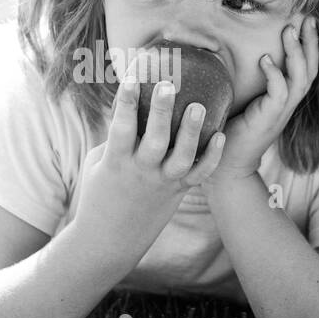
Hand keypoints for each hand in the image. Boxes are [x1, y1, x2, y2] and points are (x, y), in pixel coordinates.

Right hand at [73, 69, 226, 249]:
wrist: (109, 241)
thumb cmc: (100, 195)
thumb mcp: (98, 164)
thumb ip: (116, 139)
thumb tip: (131, 105)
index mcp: (115, 163)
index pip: (119, 128)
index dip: (124, 102)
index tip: (131, 76)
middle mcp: (140, 172)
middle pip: (153, 140)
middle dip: (160, 111)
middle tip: (167, 84)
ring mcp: (161, 183)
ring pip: (181, 158)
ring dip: (190, 132)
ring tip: (198, 106)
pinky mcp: (177, 192)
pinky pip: (198, 175)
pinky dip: (211, 157)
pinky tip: (221, 135)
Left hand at [204, 18, 318, 189]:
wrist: (225, 164)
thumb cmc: (230, 130)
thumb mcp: (241, 99)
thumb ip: (245, 79)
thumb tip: (228, 50)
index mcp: (285, 99)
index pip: (306, 68)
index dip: (310, 46)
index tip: (307, 22)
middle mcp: (288, 105)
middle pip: (311, 70)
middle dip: (310, 43)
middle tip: (306, 19)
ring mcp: (280, 113)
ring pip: (300, 79)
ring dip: (296, 53)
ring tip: (288, 31)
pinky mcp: (268, 120)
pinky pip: (279, 94)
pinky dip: (275, 75)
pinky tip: (265, 59)